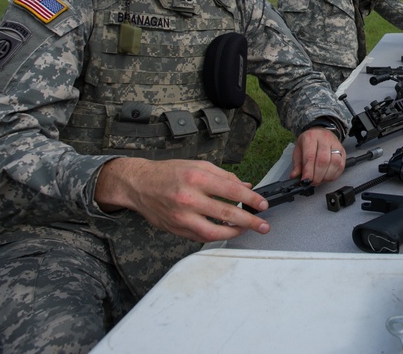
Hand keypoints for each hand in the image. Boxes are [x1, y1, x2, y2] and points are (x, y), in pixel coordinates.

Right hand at [95, 157, 270, 242]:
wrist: (139, 184)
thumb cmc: (169, 173)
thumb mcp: (198, 166)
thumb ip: (224, 176)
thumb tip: (246, 187)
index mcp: (196, 178)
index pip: (231, 190)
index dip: (251, 199)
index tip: (263, 204)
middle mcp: (188, 198)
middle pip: (226, 213)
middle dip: (249, 221)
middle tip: (263, 225)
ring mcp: (181, 216)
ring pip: (213, 231)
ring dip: (234, 233)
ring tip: (246, 230)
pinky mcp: (176, 229)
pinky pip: (201, 237)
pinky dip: (216, 236)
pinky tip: (226, 231)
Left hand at [292, 127, 345, 184]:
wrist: (321, 132)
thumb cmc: (309, 142)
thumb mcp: (298, 149)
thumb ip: (297, 164)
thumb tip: (294, 176)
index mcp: (311, 137)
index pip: (310, 156)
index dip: (308, 171)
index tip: (306, 181)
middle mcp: (325, 139)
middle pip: (323, 160)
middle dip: (317, 176)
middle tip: (312, 183)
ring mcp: (336, 145)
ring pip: (334, 163)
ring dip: (326, 176)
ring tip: (320, 180)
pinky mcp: (343, 151)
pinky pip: (341, 166)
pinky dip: (334, 175)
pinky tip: (327, 177)